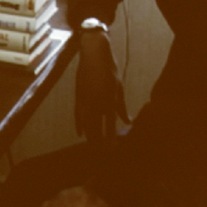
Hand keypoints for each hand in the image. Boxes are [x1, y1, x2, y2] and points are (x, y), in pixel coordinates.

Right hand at [74, 28, 128, 143]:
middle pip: (96, 127)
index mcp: (109, 99)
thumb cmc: (109, 70)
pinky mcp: (78, 96)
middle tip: (102, 153)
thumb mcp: (119, 87)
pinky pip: (78, 114)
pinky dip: (79, 125)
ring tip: (92, 147)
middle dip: (99, 141)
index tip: (114, 148)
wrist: (93, 54)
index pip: (109, 124)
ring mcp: (85, 99)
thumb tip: (128, 122)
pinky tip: (81, 134)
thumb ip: (122, 107)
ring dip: (89, 135)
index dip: (111, 138)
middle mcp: (96, 101)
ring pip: (86, 123)